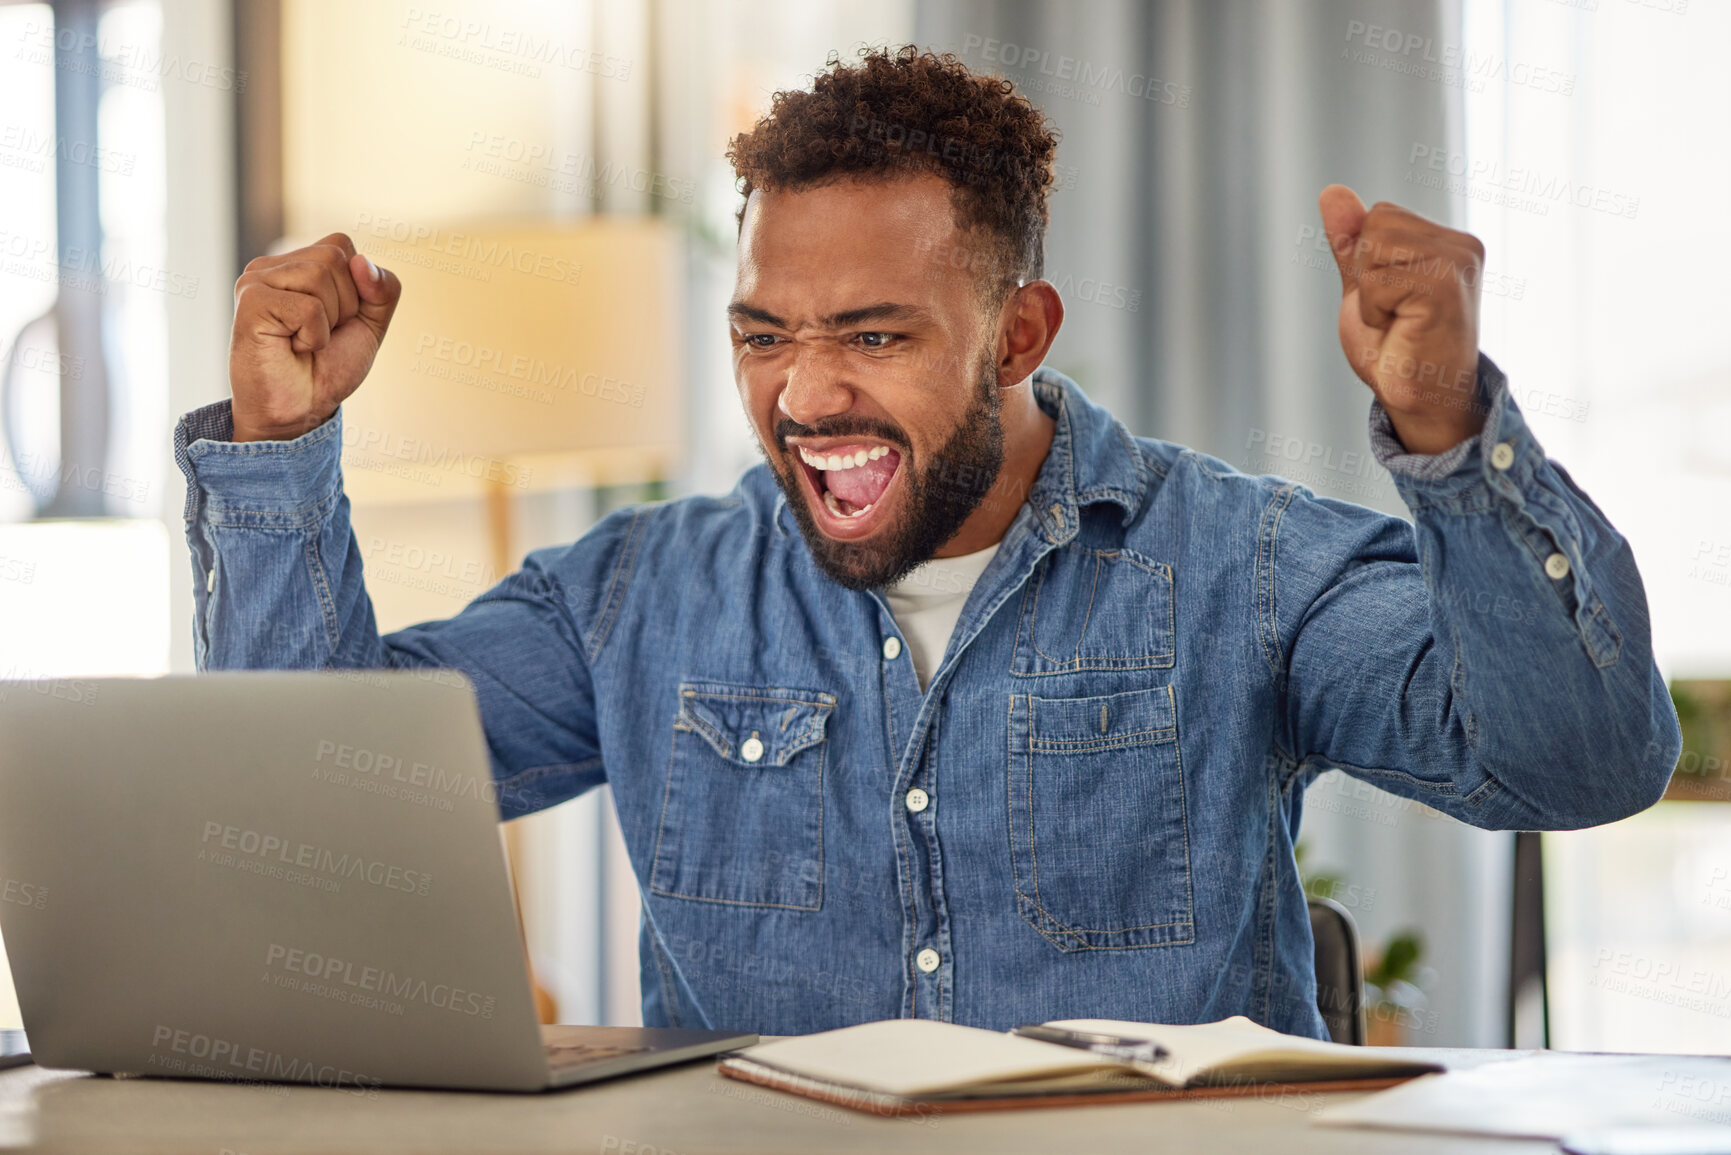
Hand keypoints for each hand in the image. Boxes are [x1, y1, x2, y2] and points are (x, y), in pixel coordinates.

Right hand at [227, 232, 400, 441]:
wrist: (300, 410)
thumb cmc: (328, 367)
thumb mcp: (370, 324)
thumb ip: (382, 290)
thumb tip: (361, 263)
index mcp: (295, 263)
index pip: (342, 245)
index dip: (357, 288)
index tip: (336, 321)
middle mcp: (270, 266)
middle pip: (335, 257)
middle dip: (345, 305)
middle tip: (318, 335)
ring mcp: (255, 280)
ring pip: (321, 276)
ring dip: (328, 322)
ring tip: (304, 341)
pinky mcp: (250, 301)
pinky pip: (308, 307)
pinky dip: (314, 336)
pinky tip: (292, 349)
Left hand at [1319, 185, 1484, 454]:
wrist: (1419, 401)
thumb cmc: (1395, 350)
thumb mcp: (1364, 286)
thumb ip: (1352, 241)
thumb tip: (1332, 192)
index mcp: (1448, 242)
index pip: (1380, 215)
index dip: (1367, 263)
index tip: (1391, 302)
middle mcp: (1462, 247)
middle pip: (1377, 223)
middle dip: (1368, 274)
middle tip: (1394, 315)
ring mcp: (1459, 264)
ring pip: (1375, 248)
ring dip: (1371, 294)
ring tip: (1399, 322)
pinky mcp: (1446, 287)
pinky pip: (1378, 280)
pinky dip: (1375, 310)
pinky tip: (1402, 331)